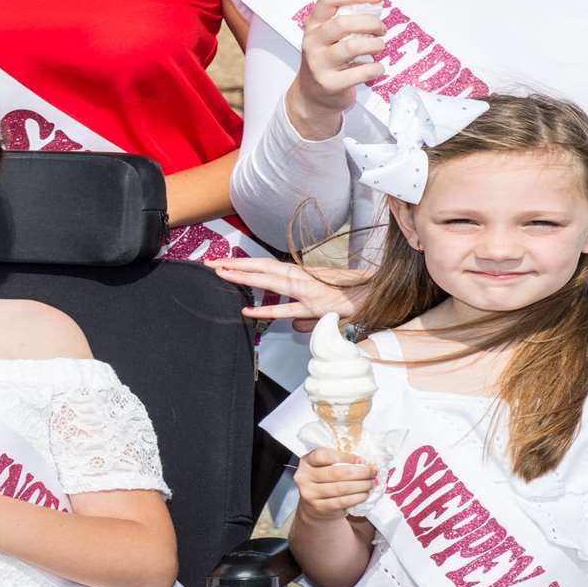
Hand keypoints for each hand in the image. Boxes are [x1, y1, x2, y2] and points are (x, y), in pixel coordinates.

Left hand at [209, 258, 367, 329]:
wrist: (377, 295)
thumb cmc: (352, 295)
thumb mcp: (322, 308)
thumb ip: (305, 317)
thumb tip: (294, 325)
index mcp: (301, 275)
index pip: (267, 266)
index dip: (244, 263)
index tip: (224, 261)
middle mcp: (301, 277)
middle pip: (261, 267)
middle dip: (235, 264)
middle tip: (210, 262)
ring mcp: (307, 289)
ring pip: (270, 280)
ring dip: (245, 276)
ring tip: (222, 274)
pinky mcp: (315, 305)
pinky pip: (287, 309)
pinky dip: (266, 310)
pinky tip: (248, 312)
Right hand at [288, 0, 387, 138]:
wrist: (312, 95)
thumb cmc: (326, 61)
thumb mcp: (327, 36)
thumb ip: (344, 18)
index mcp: (313, 25)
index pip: (328, 0)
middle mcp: (313, 42)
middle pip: (342, 23)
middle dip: (370, 22)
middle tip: (381, 28)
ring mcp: (319, 64)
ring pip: (351, 47)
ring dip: (374, 44)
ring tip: (380, 46)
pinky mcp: (330, 83)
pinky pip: (360, 72)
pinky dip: (375, 68)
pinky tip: (378, 67)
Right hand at [294, 447, 374, 523]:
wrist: (313, 505)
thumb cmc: (323, 481)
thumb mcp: (323, 466)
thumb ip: (337, 461)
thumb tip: (364, 462)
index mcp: (306, 462)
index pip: (323, 455)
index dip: (344, 456)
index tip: (361, 460)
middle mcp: (304, 477)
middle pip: (336, 473)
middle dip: (359, 472)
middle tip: (372, 472)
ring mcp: (310, 494)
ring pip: (341, 488)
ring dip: (361, 485)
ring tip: (371, 483)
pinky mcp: (320, 507)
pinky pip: (342, 502)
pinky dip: (357, 497)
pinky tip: (364, 494)